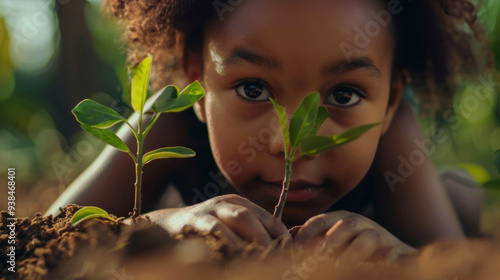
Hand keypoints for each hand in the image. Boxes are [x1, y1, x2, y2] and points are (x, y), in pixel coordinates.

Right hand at [147, 194, 290, 245]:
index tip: (291, 250)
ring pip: (235, 220)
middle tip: (276, 258)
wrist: (167, 225)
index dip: (280, 233)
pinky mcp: (192, 222)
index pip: (265, 216)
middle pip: (249, 216)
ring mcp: (208, 211)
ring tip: (260, 258)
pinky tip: (234, 257)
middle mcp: (224, 203)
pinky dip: (227, 243)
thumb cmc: (205, 230)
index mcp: (238, 203)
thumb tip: (280, 250)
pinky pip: (214, 231)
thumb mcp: (228, 225)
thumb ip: (249, 233)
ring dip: (249, 241)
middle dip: (265, 237)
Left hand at [294, 211, 415, 264]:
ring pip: (366, 238)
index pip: (320, 220)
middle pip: (343, 226)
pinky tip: (370, 273)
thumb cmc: (356, 249)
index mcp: (340, 219)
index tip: (294, 250)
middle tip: (315, 263)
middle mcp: (359, 223)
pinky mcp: (397, 250)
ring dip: (351, 255)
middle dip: (328, 244)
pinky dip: (382, 264)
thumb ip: (315, 241)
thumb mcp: (334, 242)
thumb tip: (288, 246)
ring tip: (338, 271)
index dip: (307, 234)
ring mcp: (379, 234)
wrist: (395, 254)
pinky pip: (390, 256)